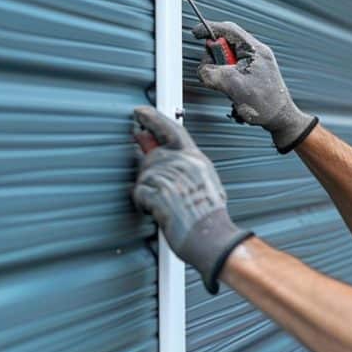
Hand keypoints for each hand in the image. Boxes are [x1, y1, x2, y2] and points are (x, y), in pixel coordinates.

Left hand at [131, 106, 252, 293]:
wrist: (212, 238)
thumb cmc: (209, 216)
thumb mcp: (204, 183)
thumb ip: (183, 166)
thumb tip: (158, 152)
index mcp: (196, 159)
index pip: (172, 129)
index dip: (153, 118)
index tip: (139, 113)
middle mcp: (183, 164)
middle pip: (152, 156)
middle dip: (150, 173)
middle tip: (156, 188)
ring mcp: (170, 178)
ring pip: (144, 176)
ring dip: (148, 193)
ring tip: (165, 207)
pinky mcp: (159, 194)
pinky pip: (139, 193)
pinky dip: (143, 204)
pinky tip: (156, 212)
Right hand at [194, 21, 318, 153]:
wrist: (280, 119)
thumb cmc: (268, 104)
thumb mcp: (235, 87)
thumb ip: (214, 74)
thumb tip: (202, 70)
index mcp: (255, 50)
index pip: (229, 29)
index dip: (210, 29)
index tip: (197, 33)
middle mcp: (255, 54)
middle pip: (225, 45)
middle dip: (215, 58)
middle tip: (216, 72)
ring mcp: (253, 64)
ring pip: (226, 60)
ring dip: (221, 73)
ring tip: (229, 87)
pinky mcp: (250, 75)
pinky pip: (231, 71)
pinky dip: (227, 80)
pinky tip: (233, 92)